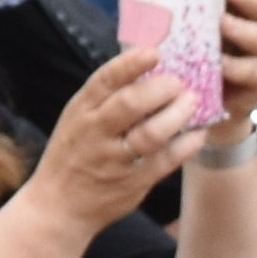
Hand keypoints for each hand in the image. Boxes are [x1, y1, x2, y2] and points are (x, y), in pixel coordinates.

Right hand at [30, 48, 206, 233]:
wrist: (59, 205)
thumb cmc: (73, 154)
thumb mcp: (77, 121)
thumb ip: (105, 99)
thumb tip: (145, 70)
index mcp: (81, 111)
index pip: (105, 80)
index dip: (131, 64)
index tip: (155, 52)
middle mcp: (95, 132)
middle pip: (131, 104)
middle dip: (161, 89)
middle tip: (180, 82)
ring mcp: (114, 159)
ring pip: (151, 134)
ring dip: (177, 115)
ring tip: (192, 102)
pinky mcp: (133, 182)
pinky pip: (164, 161)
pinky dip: (185, 146)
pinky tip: (197, 134)